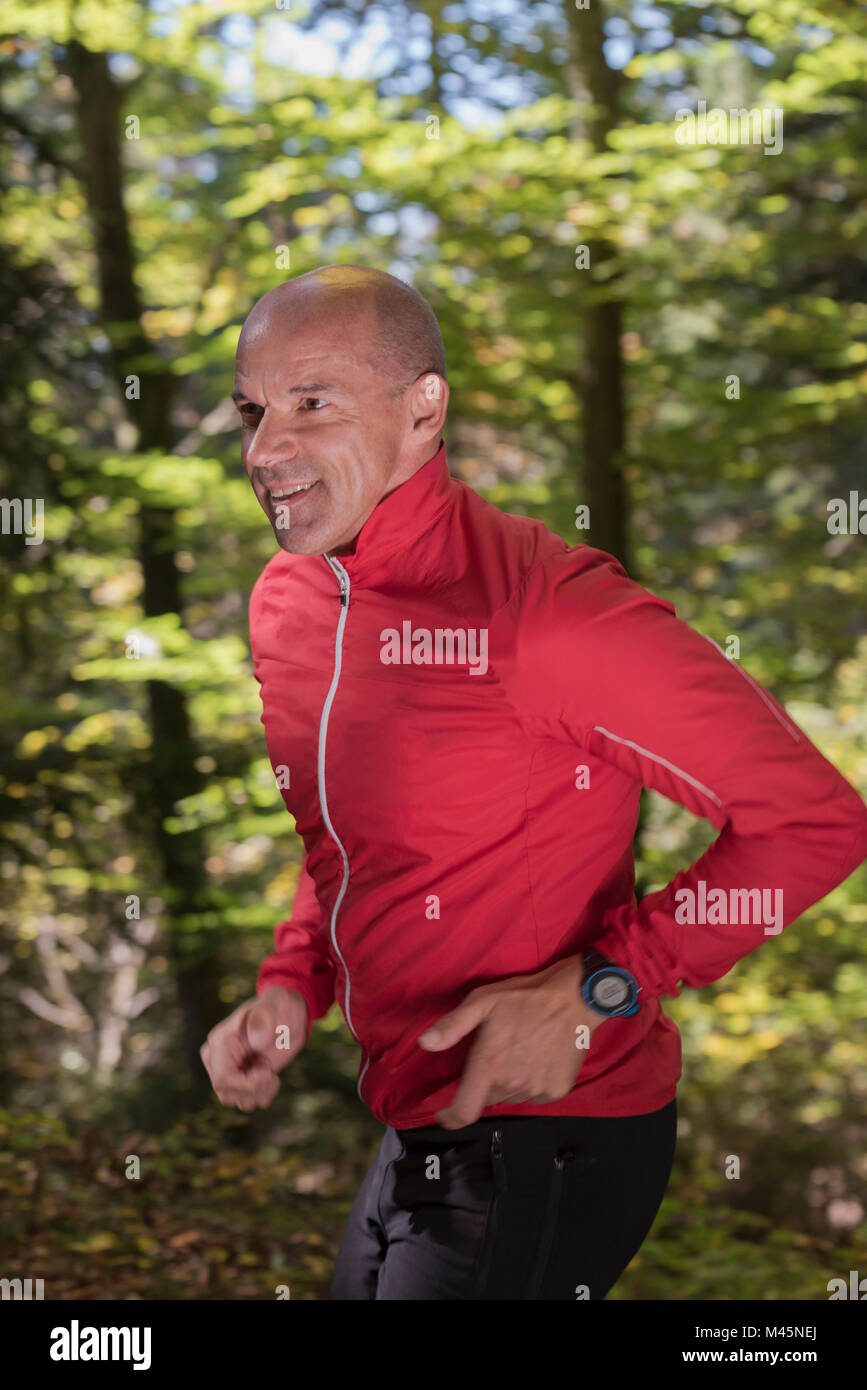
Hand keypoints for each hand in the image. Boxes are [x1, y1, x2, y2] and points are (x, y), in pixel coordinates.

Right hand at [200, 985, 307, 1111]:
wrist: (288, 1015)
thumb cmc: (278, 1006)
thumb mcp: (275, 1004)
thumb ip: (263, 1019)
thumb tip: (256, 1043)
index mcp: (219, 1041)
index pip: (223, 1079)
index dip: (248, 1084)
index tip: (269, 1071)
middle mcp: (217, 1059)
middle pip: (227, 1094)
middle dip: (255, 1088)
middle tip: (270, 1069)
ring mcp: (227, 1072)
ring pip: (237, 1101)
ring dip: (260, 1092)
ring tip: (269, 1069)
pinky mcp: (240, 1081)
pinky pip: (247, 1102)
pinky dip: (263, 1095)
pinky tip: (271, 1076)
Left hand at [417, 957, 605, 1128]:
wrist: (575, 998)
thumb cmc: (525, 997)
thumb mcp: (483, 1001)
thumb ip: (452, 1025)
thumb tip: (424, 1043)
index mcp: (489, 1065)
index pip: (465, 1111)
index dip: (450, 1118)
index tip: (444, 1114)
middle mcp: (512, 1084)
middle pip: (488, 1099)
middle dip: (484, 1084)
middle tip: (493, 1057)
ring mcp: (536, 1090)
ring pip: (511, 1097)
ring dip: (507, 1084)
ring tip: (517, 1054)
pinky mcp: (556, 1090)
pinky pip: (534, 1096)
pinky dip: (529, 1084)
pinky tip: (535, 1059)